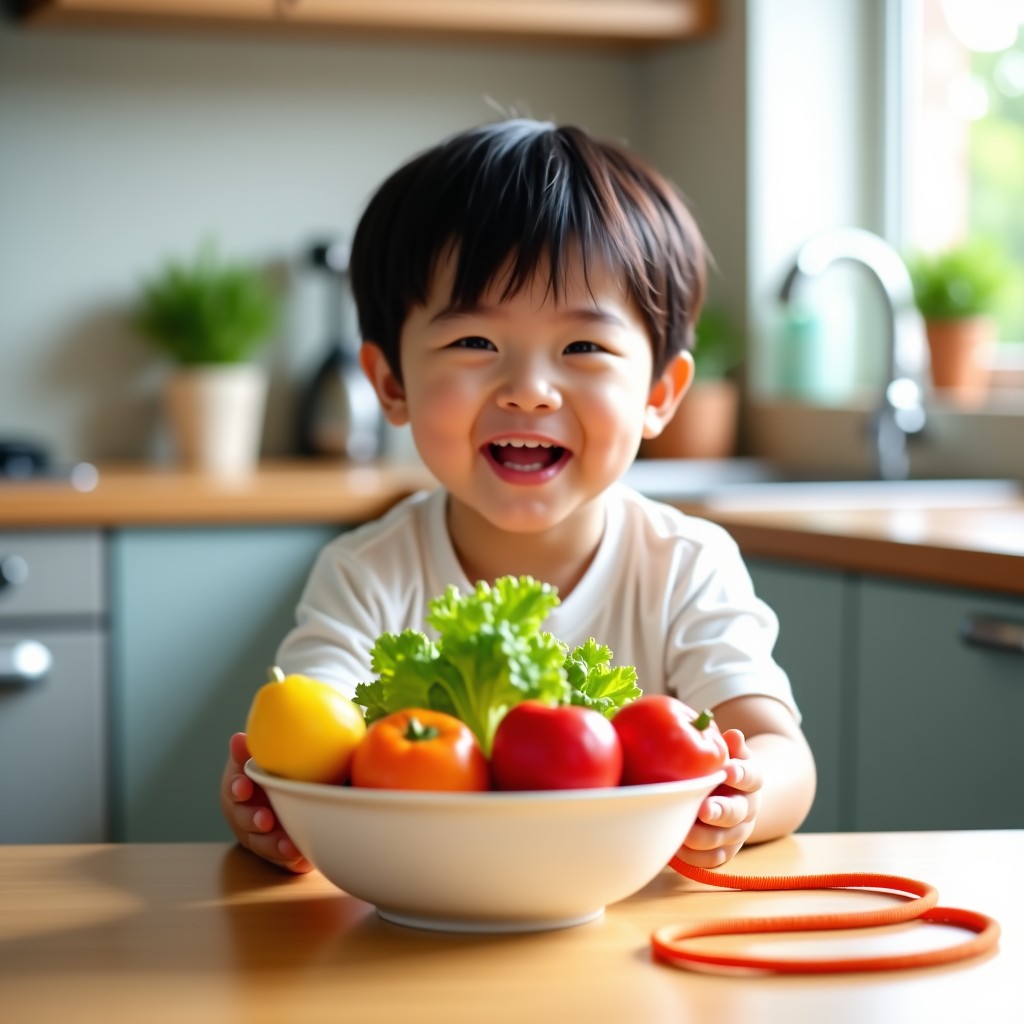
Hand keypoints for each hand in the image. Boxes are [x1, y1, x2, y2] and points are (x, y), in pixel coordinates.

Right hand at [219, 732, 312, 872]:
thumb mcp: (269, 758)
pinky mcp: (278, 853)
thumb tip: (238, 738)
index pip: (234, 785)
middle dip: (252, 820)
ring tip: (289, 845)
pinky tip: (302, 857)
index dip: (237, 787)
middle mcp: (247, 813)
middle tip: (265, 819)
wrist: (300, 794)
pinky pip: (282, 861)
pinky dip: (290, 860)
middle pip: (243, 819)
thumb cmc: (283, 770)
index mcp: (243, 786)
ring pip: (261, 844)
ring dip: (273, 844)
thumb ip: (254, 751)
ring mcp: (260, 835)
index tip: (244, 787)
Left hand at [675, 729, 760, 868]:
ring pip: (724, 839)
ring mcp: (738, 832)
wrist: (730, 794)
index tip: (726, 770)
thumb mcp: (728, 752)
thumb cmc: (720, 767)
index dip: (741, 774)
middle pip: (738, 812)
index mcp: (751, 780)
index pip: (752, 777)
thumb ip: (729, 746)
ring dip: (703, 836)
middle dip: (720, 811)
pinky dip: (695, 857)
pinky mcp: (726, 851)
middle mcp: (748, 808)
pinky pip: (713, 859)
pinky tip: (676, 848)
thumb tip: (733, 734)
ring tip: (682, 830)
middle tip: (703, 809)